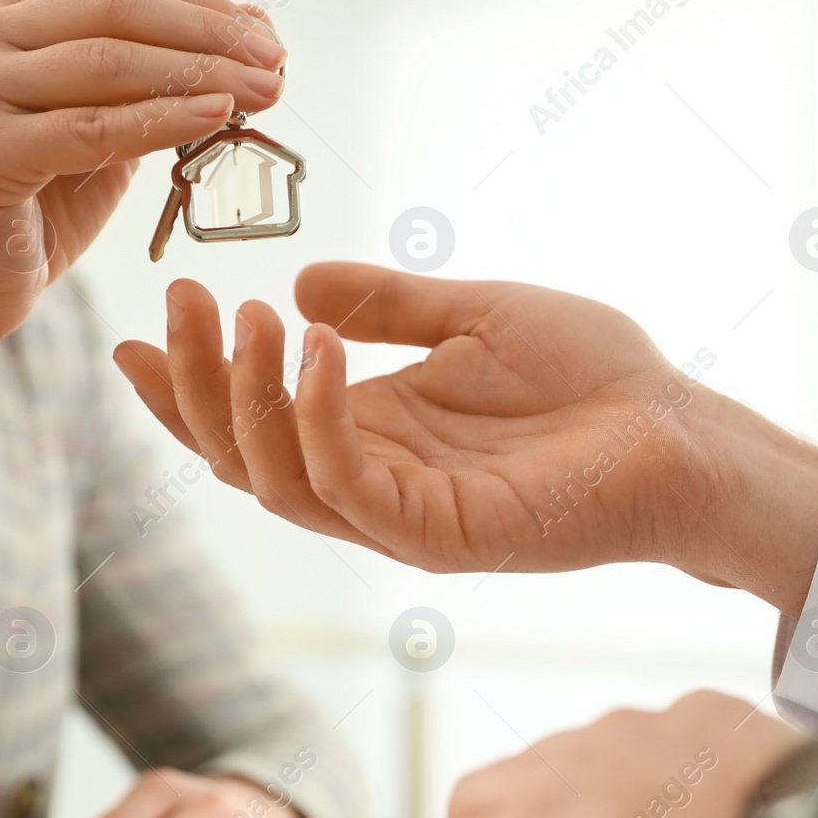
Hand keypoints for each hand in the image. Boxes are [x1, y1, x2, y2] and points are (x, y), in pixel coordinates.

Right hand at [0, 0, 286, 470]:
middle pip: (115, 9)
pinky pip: (94, 128)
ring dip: (202, 72)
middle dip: (210, 32)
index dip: (199, 1)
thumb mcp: (107, 127)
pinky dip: (165, 119)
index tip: (265, 32)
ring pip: (108, 63)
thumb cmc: (41, 202)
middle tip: (276, 60)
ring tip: (267, 89)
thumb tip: (253, 32)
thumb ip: (159, 81)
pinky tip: (218, 116)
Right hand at [115, 263, 817, 613]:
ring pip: (277, 479)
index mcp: (376, 432)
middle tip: (182, 300)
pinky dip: (317, 420)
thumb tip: (299, 284)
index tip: (139, 323)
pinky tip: (320, 350)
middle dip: (193, 384)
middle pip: (242, 456)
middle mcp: (375, 480)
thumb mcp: (474, 315)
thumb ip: (391, 303)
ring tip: (247, 315)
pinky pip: (348, 487)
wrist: (677, 424)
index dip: (188, 382)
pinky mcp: (441, 534)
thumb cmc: (594, 376)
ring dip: (243, 398)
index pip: (253, 423)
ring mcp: (403, 514)